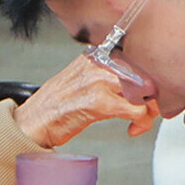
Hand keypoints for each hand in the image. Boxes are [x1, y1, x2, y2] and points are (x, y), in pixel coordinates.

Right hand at [14, 54, 153, 148]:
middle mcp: (98, 64)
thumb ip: (107, 74)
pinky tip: (133, 129)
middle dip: (152, 95)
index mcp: (95, 55)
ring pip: (144, 91)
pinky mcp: (100, 102)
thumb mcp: (82, 78)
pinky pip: (137, 110)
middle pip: (144, 74)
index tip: (149, 94)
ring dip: (149, 110)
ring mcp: (99, 81)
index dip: (148, 79)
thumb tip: (138, 82)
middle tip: (150, 109)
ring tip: (141, 121)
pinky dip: (141, 122)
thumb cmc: (55, 104)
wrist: (32, 122)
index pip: (136, 59)